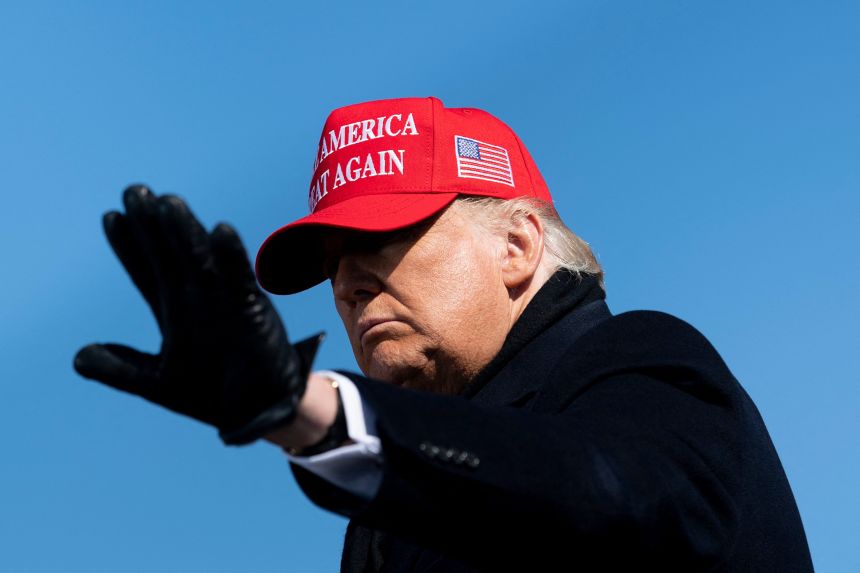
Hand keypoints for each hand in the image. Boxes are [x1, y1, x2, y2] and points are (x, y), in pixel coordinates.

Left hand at [74, 185, 321, 444]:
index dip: (129, 246)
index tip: (111, 217)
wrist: (259, 413)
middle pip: (169, 256)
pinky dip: (231, 256)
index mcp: (173, 313)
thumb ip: (122, 369)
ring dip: (185, 232)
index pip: (146, 272)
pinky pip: (240, 280)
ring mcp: (224, 303)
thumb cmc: (213, 394)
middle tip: (134, 191)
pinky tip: (220, 230)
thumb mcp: (158, 383)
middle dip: (152, 226)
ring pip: (200, 260)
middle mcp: (197, 300)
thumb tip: (79, 357)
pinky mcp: (253, 312)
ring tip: (168, 202)